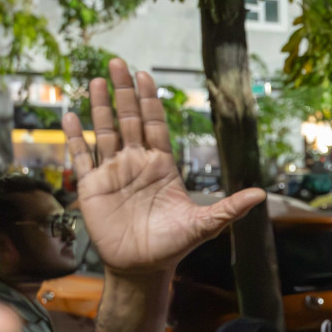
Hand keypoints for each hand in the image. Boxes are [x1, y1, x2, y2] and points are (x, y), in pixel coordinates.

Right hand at [64, 59, 265, 274]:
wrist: (143, 268)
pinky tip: (70, 115)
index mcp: (161, 166)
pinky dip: (75, 137)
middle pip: (129, 119)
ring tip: (97, 80)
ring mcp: (113, 173)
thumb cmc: (173, 245)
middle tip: (118, 62)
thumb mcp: (205, 225)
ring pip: (104, 131)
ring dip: (100, 106)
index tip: (145, 76)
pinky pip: (81, 157)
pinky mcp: (92, 188)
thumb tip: (261, 194)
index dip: (150, 100)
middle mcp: (136, 163)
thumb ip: (230, 208)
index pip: (155, 124)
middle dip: (123, 92)